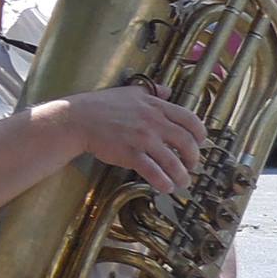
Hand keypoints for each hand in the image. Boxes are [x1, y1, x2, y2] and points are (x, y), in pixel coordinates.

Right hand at [63, 84, 207, 193]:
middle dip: (193, 158)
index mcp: (155, 106)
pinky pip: (153, 172)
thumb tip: (167, 90)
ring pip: (173, 161)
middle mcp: (153, 122)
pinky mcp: (130, 154)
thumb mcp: (128, 92)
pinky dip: (163, 182)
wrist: (76, 120)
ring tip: (181, 181)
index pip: (190, 119)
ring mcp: (142, 139)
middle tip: (192, 165)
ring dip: (181, 175)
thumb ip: (151, 91)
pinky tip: (165, 187)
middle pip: (186, 142)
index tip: (200, 143)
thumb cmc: (99, 106)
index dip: (200, 134)